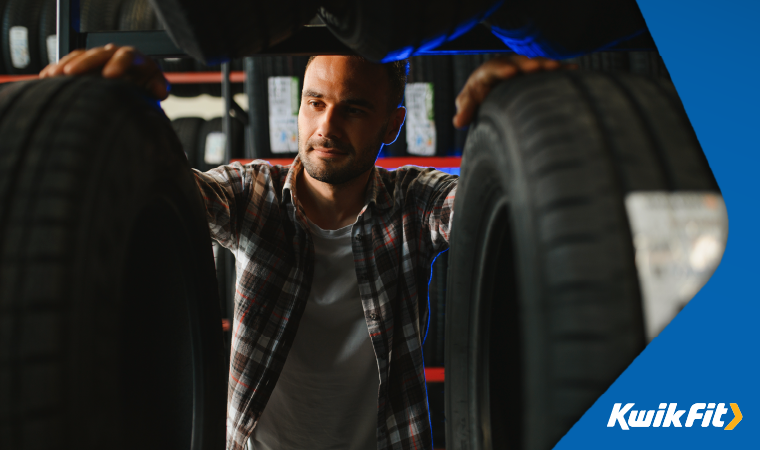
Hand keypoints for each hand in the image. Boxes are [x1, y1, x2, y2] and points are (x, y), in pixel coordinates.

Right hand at [39, 43, 169, 99]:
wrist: (136, 87)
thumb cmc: (146, 86)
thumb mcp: (155, 87)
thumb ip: (158, 87)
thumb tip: (159, 91)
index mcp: (134, 57)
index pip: (127, 55)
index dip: (119, 63)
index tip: (110, 76)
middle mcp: (114, 54)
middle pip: (99, 54)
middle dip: (85, 63)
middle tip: (73, 74)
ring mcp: (97, 58)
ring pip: (80, 56)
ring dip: (66, 65)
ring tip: (55, 75)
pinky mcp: (83, 65)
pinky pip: (68, 63)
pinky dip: (57, 70)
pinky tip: (46, 77)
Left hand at [452, 55, 575, 128]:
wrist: (489, 95)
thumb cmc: (476, 99)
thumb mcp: (469, 103)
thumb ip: (465, 109)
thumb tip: (458, 121)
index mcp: (488, 72)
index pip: (494, 68)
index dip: (503, 69)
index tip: (511, 72)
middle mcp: (507, 66)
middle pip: (519, 63)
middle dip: (530, 65)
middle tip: (540, 68)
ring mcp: (522, 69)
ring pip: (535, 64)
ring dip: (547, 66)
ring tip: (559, 69)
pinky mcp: (535, 75)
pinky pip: (548, 71)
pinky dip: (560, 71)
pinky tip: (574, 71)